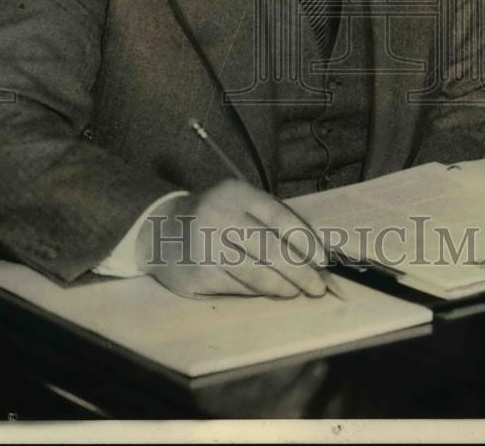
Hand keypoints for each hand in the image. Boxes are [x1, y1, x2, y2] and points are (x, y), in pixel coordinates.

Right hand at [135, 180, 329, 298]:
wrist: (162, 231)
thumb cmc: (215, 217)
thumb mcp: (239, 204)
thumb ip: (272, 221)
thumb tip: (314, 253)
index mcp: (237, 193)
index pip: (280, 218)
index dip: (306, 242)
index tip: (322, 261)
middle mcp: (221, 216)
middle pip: (272, 250)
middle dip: (301, 273)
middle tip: (318, 287)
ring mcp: (208, 246)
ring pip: (258, 274)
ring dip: (284, 287)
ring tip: (296, 291)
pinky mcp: (200, 273)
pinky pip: (240, 288)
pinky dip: (260, 293)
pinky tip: (271, 292)